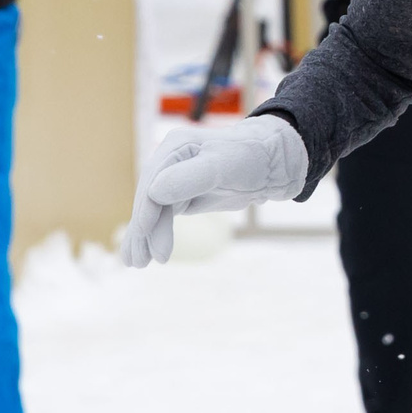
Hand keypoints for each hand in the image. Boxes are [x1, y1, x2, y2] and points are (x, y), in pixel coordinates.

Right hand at [122, 116, 307, 266]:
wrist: (276, 163)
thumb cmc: (252, 158)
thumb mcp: (223, 166)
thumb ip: (189, 178)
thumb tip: (154, 193)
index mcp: (175, 148)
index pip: (153, 183)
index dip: (147, 211)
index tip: (145, 236)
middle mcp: (170, 162)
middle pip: (149, 200)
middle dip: (143, 231)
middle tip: (139, 262)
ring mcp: (175, 179)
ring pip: (154, 211)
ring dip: (143, 237)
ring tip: (135, 264)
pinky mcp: (184, 195)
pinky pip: (163, 216)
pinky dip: (154, 234)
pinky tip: (146, 253)